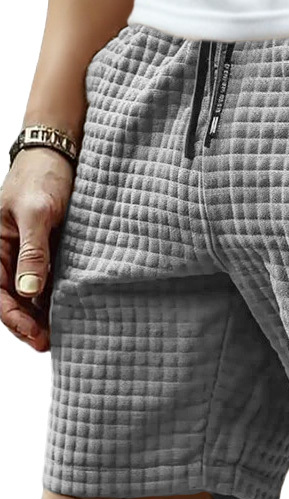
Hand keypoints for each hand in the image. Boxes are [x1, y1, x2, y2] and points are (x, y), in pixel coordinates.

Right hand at [0, 147, 74, 351]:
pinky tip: (70, 311)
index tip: (36, 336)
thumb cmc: (41, 178)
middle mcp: (8, 256)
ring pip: (31, 295)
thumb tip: (27, 290)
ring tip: (63, 334)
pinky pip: (48, 281)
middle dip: (29, 324)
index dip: (15, 319)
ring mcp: (28, 255)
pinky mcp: (48, 251)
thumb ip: (32, 251)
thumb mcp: (36, 213)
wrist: (59, 154)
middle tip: (50, 343)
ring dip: (43, 315)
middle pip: (14, 300)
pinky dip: (55, 298)